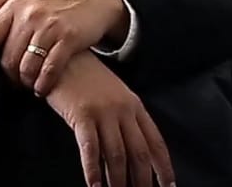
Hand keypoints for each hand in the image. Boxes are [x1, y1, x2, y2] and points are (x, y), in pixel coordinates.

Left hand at [0, 0, 128, 94]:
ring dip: (26, 82)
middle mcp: (30, 14)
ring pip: (26, 67)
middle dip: (9, 77)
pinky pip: (49, 70)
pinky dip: (43, 84)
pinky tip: (43, 88)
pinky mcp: (69, 38)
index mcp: (14, 5)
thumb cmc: (54, 0)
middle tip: (15, 83)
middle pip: (7, 58)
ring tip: (30, 85)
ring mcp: (50, 26)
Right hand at [46, 52, 174, 186]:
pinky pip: (91, 148)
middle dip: (142, 180)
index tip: (169, 186)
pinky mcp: (82, 115)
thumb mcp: (113, 96)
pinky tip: (94, 186)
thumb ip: (125, 119)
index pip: (155, 142)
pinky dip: (93, 170)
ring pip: (117, 155)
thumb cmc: (86, 79)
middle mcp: (124, 110)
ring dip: (118, 182)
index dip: (163, 167)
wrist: (63, 57)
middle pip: (139, 153)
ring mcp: (104, 112)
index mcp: (135, 106)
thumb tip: (132, 153)